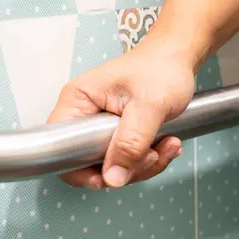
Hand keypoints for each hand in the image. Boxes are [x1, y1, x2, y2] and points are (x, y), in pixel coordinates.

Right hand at [47, 36, 195, 189]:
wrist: (178, 60)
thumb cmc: (161, 68)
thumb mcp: (149, 105)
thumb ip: (130, 143)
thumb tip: (113, 178)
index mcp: (78, 101)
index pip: (60, 147)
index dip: (80, 169)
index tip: (108, 176)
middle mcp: (84, 115)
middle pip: (88, 163)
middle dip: (126, 167)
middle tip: (151, 152)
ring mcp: (100, 126)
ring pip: (112, 166)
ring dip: (144, 163)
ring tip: (165, 143)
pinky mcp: (118, 134)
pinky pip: (127, 161)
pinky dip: (149, 159)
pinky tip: (165, 143)